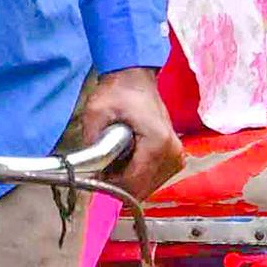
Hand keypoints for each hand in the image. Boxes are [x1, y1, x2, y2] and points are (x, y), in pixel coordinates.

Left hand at [71, 68, 184, 199]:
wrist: (135, 77)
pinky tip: (128, 159)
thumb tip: (89, 168)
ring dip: (129, 180)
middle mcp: (173, 152)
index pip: (134, 184)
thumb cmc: (119, 91)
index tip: (98, 176)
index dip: (111, 186)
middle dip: (120, 184)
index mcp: (158, 143)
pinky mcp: (175, 155)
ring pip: (148, 186)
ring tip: (117, 159)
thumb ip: (91, 140)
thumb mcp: (96, 111)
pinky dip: (138, 175)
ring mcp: (177, 155)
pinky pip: (154, 178)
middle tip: (104, 167)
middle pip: (142, 189)